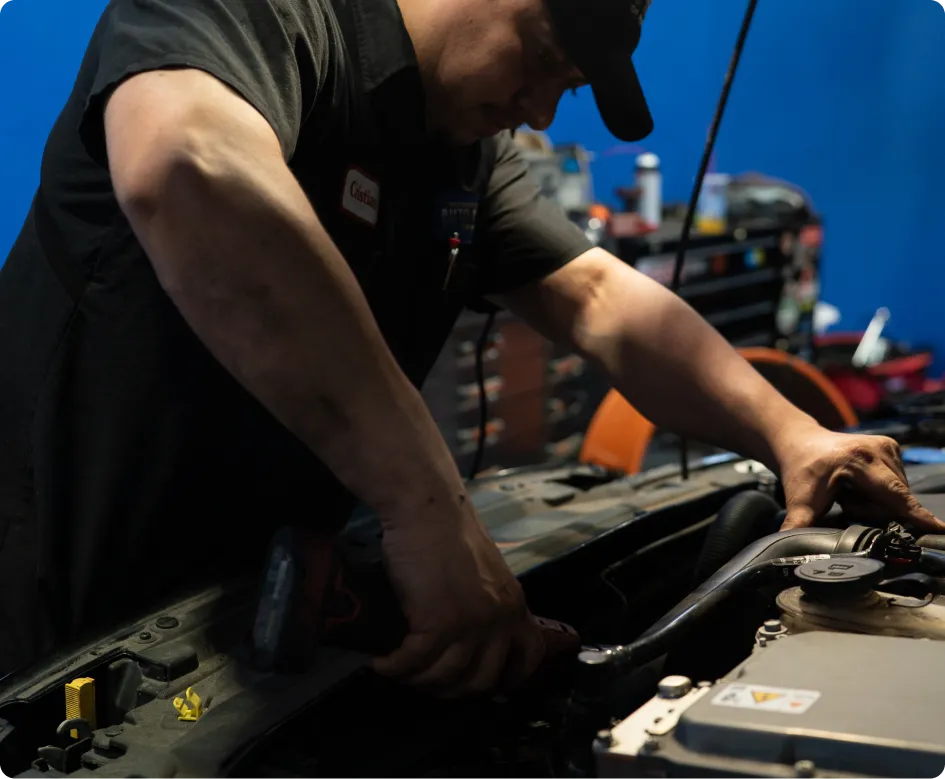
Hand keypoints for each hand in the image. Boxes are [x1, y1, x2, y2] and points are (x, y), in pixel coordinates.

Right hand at [371, 495, 544, 696]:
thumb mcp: (482, 572)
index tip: (479, 683)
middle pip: (482, 680)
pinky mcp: (438, 623)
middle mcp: (499, 619)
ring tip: (401, 670)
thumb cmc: (446, 531)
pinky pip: (414, 663)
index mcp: (514, 604)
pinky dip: (394, 668)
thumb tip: (468, 634)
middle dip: (452, 688)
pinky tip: (382, 662)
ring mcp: (471, 624)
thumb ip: (485, 602)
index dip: (506, 678)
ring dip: (418, 680)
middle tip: (428, 680)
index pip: (528, 657)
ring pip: (445, 677)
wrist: (427, 509)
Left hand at [776, 423, 944, 532]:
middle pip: (894, 499)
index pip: (895, 495)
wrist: (801, 442)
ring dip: (876, 501)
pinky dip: (881, 490)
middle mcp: (879, 449)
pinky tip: (859, 484)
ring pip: (897, 493)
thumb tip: (786, 550)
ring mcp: (888, 446)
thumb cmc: (801, 470)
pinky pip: (897, 484)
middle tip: (844, 499)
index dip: (916, 515)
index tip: (940, 529)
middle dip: (872, 510)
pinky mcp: (892, 447)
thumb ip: (798, 525)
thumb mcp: (798, 500)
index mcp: (859, 459)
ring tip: (849, 491)